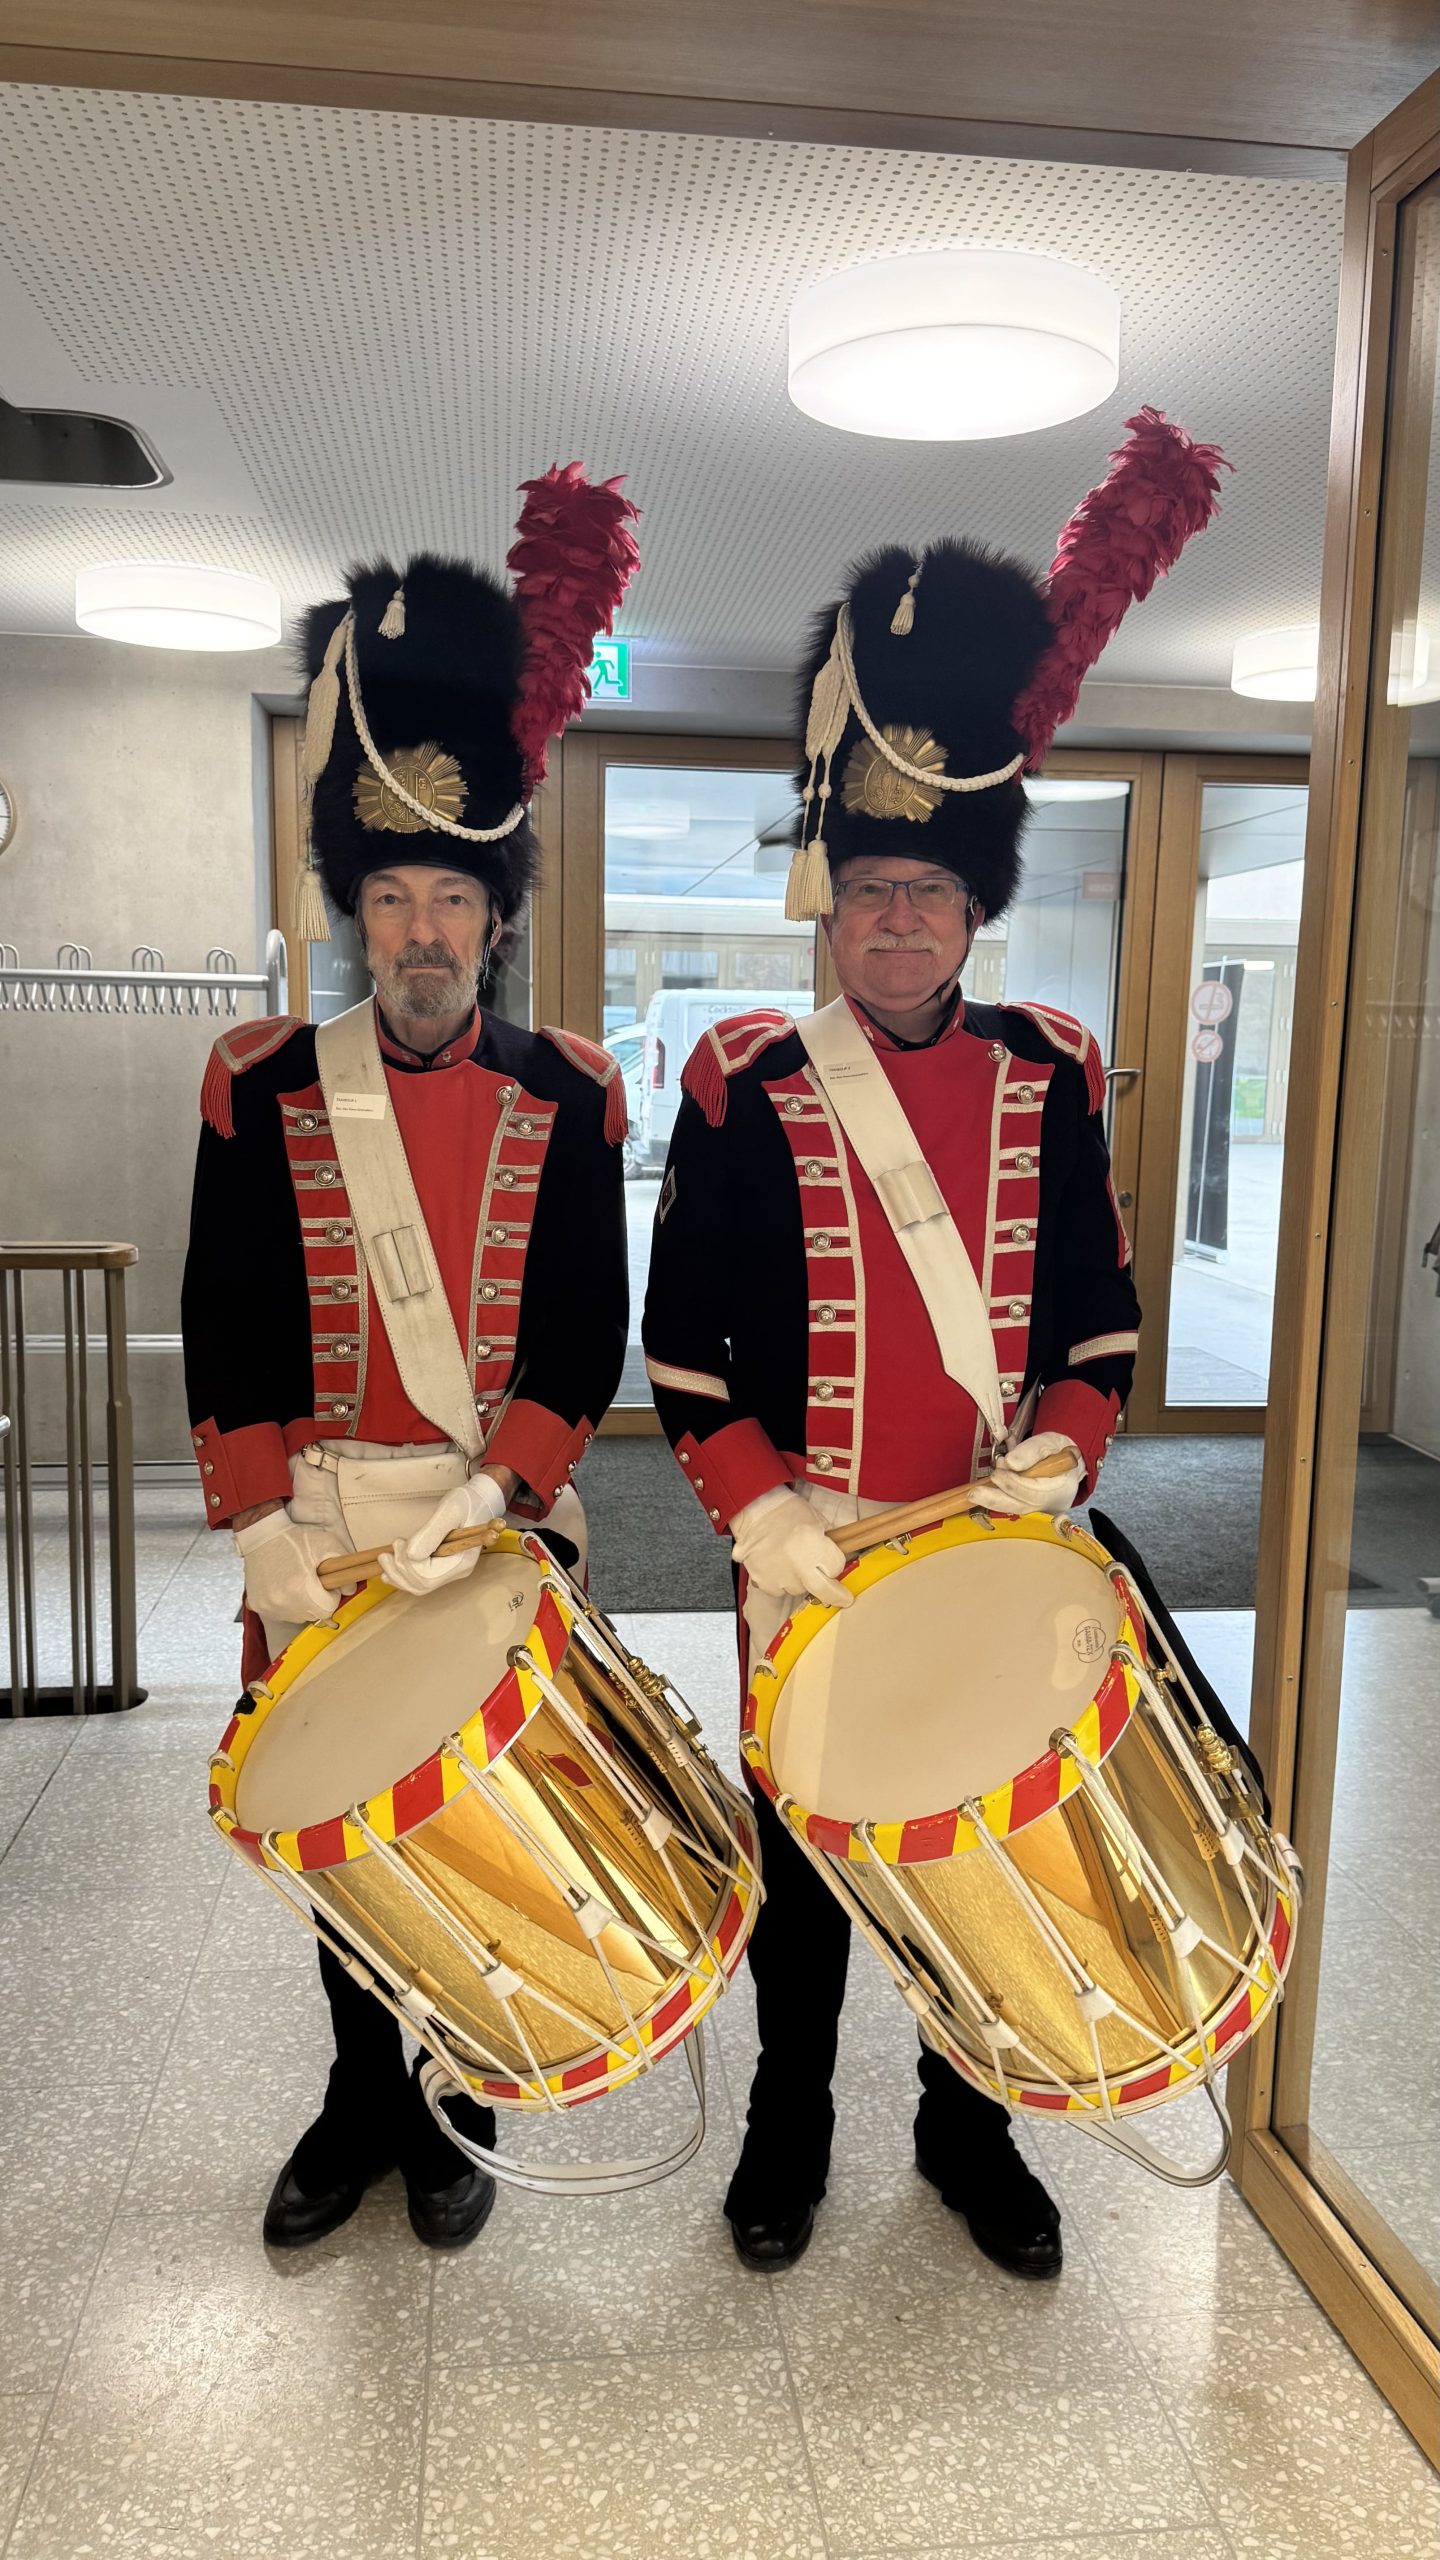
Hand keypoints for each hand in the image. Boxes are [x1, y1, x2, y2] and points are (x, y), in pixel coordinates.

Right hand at [233, 1506, 336, 1628]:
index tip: (324, 1582)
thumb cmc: (296, 1539)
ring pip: (296, 1616)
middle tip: (310, 1580)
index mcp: (300, 1590)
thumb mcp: (328, 1546)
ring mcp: (268, 1606)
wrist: (262, 1535)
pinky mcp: (257, 1606)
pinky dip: (285, 1603)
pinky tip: (283, 1586)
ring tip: (295, 1581)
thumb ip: (346, 1568)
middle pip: (312, 1615)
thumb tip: (350, 1590)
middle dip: (316, 1601)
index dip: (330, 1595)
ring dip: (300, 1604)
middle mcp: (282, 1603)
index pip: (327, 1609)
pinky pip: (280, 1613)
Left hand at [380, 1469, 507, 1596]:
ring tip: (386, 1557)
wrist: (478, 1501)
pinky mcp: (440, 1567)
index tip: (402, 1542)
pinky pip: (418, 1581)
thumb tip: (411, 1554)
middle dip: (400, 1568)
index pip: (428, 1577)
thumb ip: (431, 1532)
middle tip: (395, 1544)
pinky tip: (388, 1571)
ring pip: (418, 1586)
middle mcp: (456, 1570)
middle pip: (422, 1585)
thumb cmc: (468, 1502)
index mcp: (462, 1560)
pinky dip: (400, 1577)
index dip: (409, 1565)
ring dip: (397, 1574)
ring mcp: (448, 1571)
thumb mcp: (450, 1510)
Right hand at [729, 1485, 852, 1609]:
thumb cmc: (785, 1511)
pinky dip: (781, 1581)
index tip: (835, 1565)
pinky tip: (778, 1565)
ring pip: (798, 1589)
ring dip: (801, 1581)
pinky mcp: (763, 1582)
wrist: (752, 1511)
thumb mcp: (816, 1520)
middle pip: (823, 1590)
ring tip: (792, 1561)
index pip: (836, 1566)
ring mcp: (779, 1576)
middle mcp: (797, 1563)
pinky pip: (779, 1590)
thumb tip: (837, 1561)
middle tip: (842, 1596)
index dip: (836, 1565)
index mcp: (813, 1543)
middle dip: (834, 1594)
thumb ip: (827, 1543)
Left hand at [983, 1432, 1083, 1517]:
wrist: (1066, 1462)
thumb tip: (1011, 1463)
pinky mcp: (1031, 1509)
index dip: (1015, 1484)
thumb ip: (1031, 1450)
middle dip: (997, 1499)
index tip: (998, 1472)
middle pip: (1023, 1506)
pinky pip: (1012, 1506)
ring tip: (974, 1494)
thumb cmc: (1059, 1451)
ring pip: (1015, 1509)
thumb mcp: (1049, 1442)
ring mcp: (1042, 1509)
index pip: (1036, 1492)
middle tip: (976, 1493)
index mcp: (1063, 1488)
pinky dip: (997, 1500)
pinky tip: (983, 1494)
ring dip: (993, 1501)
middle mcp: (1053, 1504)